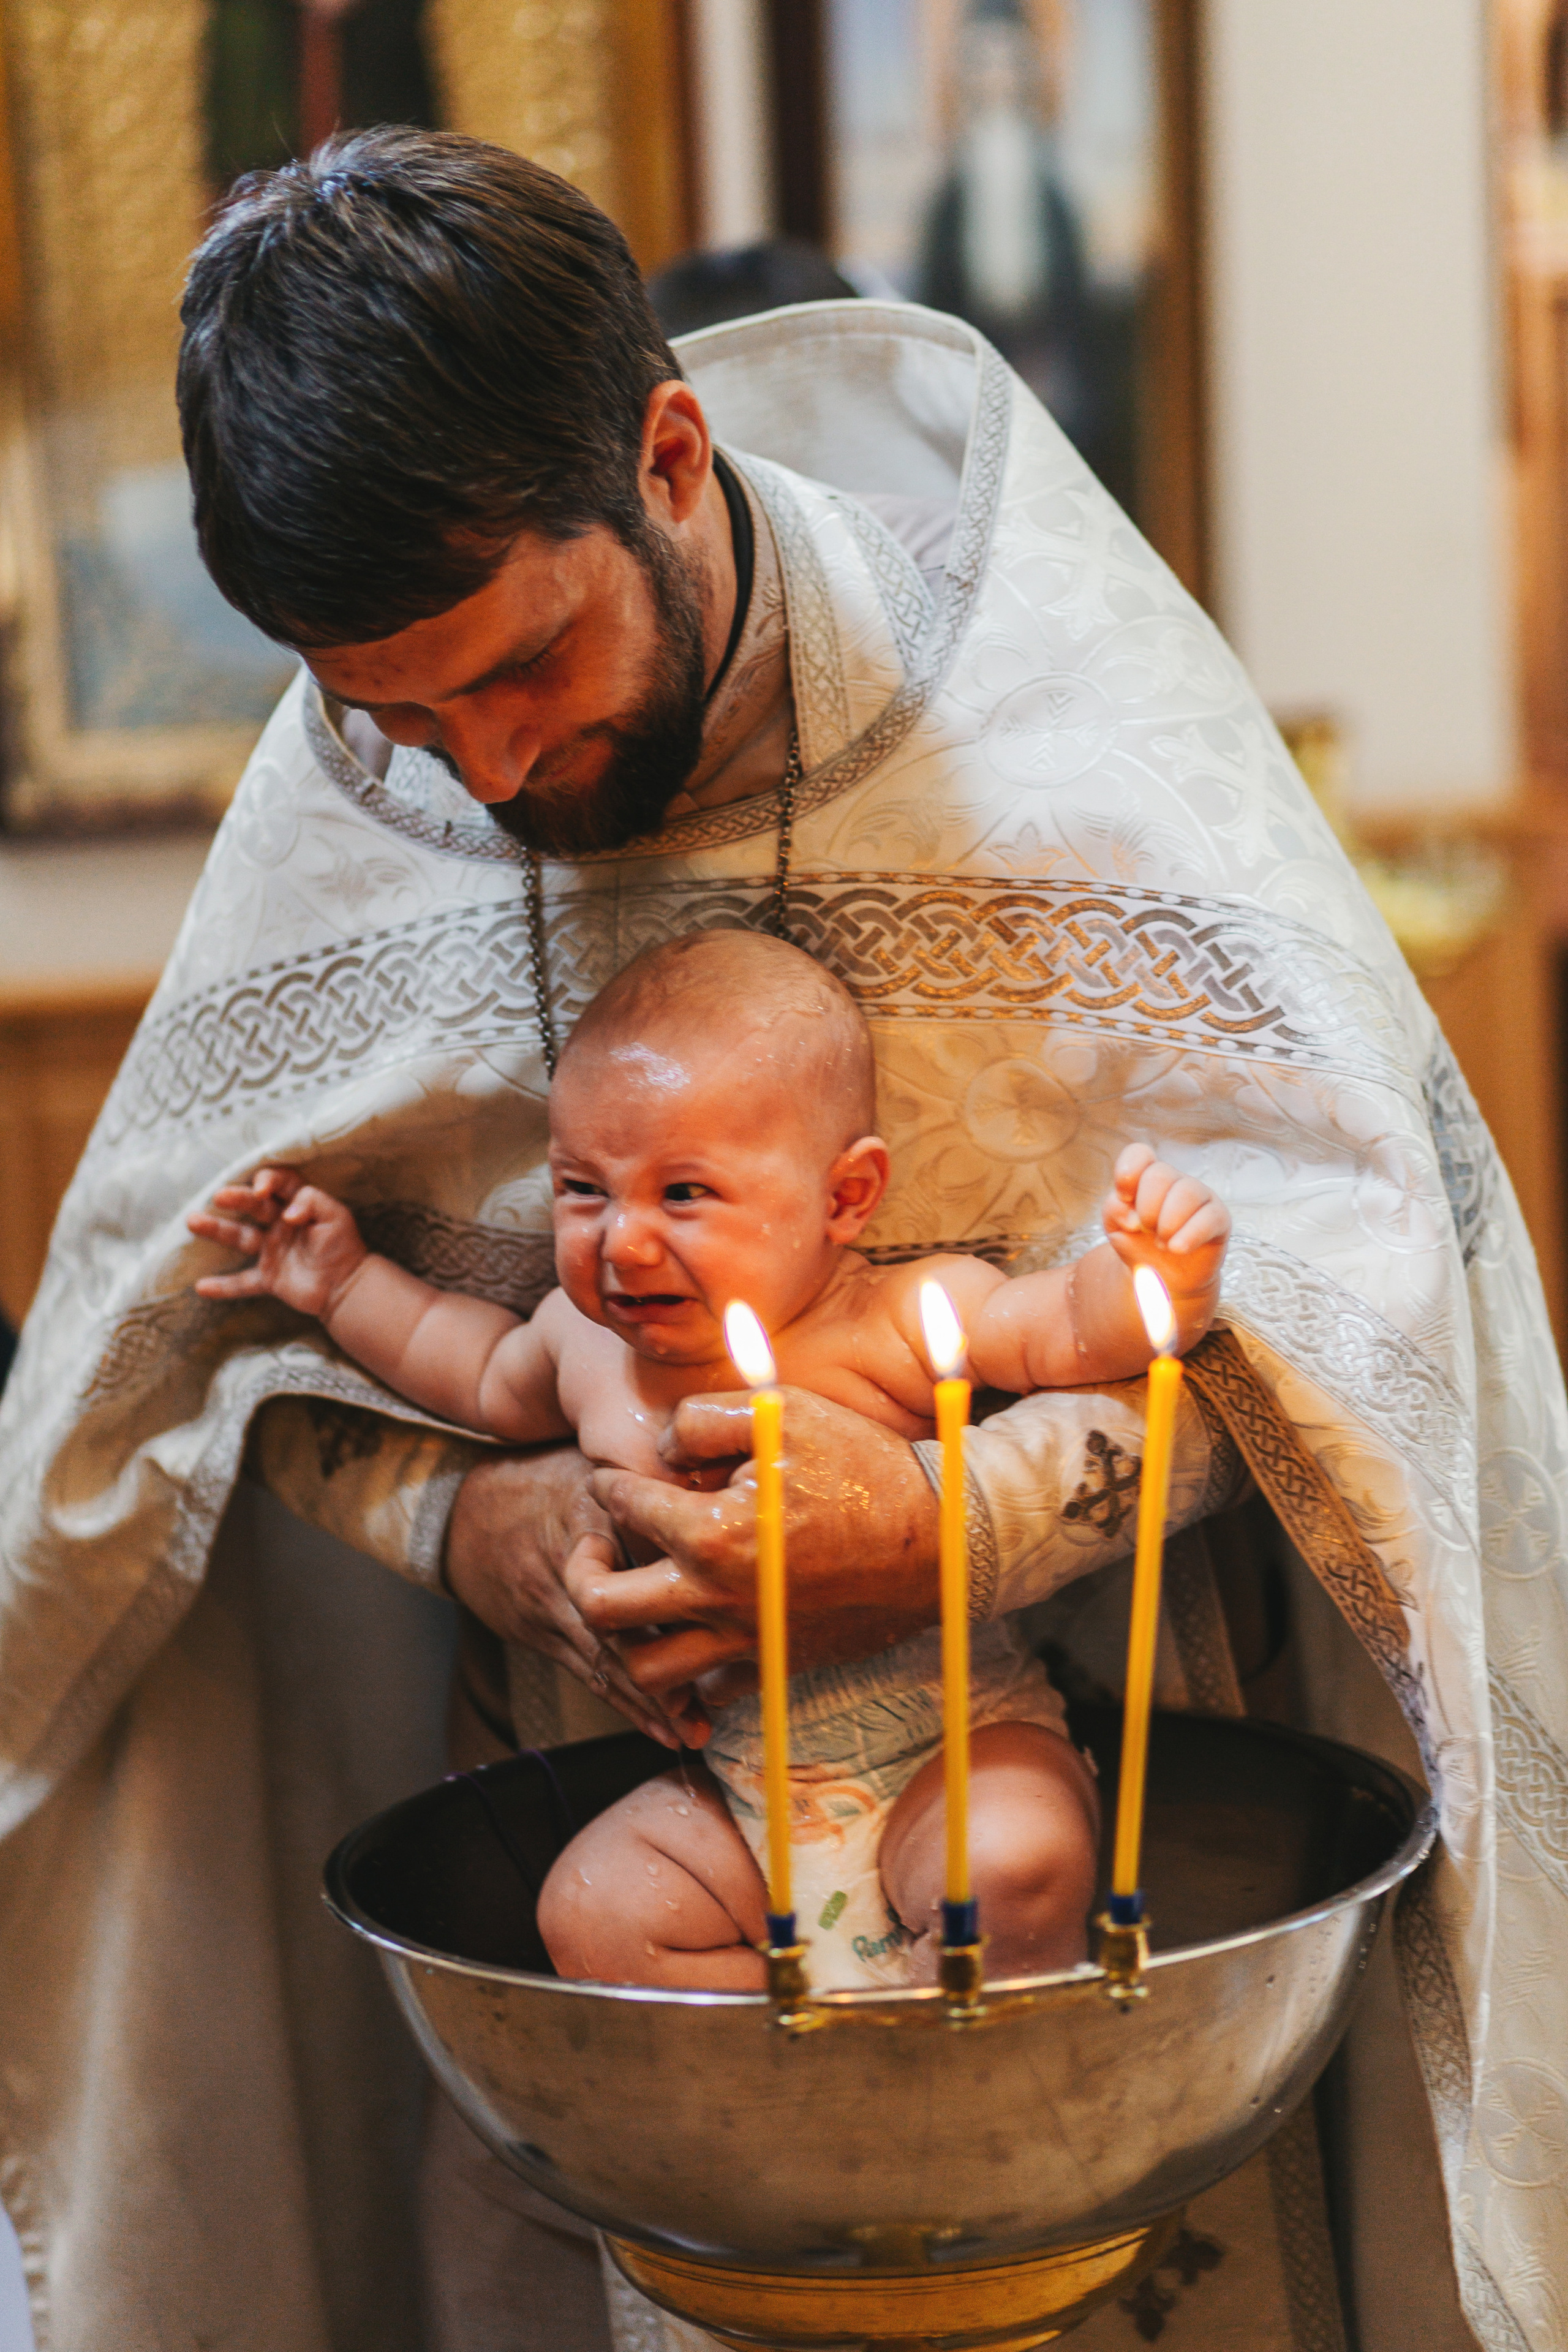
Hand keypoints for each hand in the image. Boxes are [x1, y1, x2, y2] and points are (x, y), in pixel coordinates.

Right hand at [188, 1166, 365, 1316]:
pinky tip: (201, 1287)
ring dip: (216, 1229)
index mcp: (298, 1205)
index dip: (269, 1180)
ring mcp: (271, 1251)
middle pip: (254, 1206)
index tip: (262, 1189)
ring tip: (192, 1220)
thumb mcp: (335, 1216)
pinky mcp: (268, 1278)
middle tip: (219, 1196)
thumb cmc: (344, 1246)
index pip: (280, 1183)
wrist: (348, 1287)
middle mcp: (280, 1225)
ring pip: (240, 1237)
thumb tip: (287, 1212)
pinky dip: (223, 1286)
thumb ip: (312, 1203)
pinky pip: (242, 1283)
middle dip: (236, 1198)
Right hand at [444, 1448, 693, 1748]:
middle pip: (616, 1621)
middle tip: (705, 1704)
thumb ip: (646, 1478)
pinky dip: (625, 1702)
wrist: (464, 1513)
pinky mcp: (540, 1634)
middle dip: (660, 1666)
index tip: (715, 1606)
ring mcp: (548, 1604)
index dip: (670, 1583)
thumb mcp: (593, 1462)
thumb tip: (714, 1478)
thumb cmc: (547, 1481)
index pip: (633, 1547)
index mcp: (587, 1509)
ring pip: (603, 1659)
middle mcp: (566, 1563)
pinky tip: (660, 1728)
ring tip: (691, 1732)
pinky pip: (586, 1672)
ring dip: (649, 1700)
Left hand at [569, 1389, 940, 1698]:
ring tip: (636, 1601)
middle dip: (582, 1572)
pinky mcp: (776, 1667)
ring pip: (646, 1671)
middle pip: (602, 1610)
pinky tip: (695, 1632)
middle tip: (594, 1550)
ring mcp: (745, 1641)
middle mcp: (716, 1596)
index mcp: (710, 1531)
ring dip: (626, 1638)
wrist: (944, 1541)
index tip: (613, 1480)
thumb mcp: (785, 1412)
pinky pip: (708, 1690)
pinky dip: (689, 1672)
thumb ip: (706, 1419)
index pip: (622, 1506)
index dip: (609, 1484)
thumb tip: (665, 1449)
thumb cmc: (867, 1469)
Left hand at [1101, 1142, 1229, 1338]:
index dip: (1128, 1172)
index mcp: (1146, 1177)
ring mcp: (1200, 1197)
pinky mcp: (1219, 1219)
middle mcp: (1175, 1181)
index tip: (1123, 1197)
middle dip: (1147, 1207)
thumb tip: (1131, 1215)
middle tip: (1146, 1230)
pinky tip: (1177, 1249)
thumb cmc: (1138, 1244)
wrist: (1162, 1278)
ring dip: (1167, 1223)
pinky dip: (1190, 1234)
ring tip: (1161, 1245)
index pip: (1139, 1154)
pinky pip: (1210, 1217)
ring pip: (1186, 1191)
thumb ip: (1113, 1210)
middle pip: (1160, 1174)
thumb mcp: (1116, 1227)